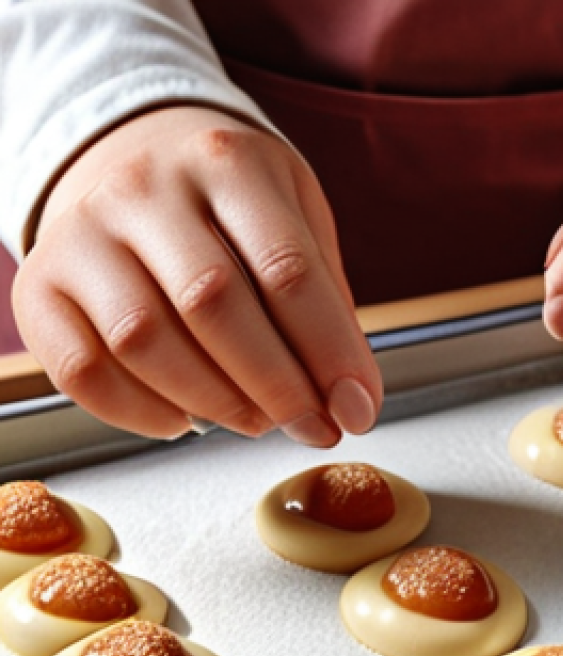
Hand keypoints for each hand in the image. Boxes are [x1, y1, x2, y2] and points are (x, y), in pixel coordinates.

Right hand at [14, 106, 380, 444]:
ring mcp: (82, 234)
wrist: (131, 157)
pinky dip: (141, 413)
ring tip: (258, 418)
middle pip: (212, 304)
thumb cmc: (230, 204)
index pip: (287, 271)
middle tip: (313, 426)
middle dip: (277, 387)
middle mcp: (144, 188)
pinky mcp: (41, 286)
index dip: (330, 354)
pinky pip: (83, 370)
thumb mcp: (298, 218)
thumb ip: (328, 304)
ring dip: (215, 402)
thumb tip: (352, 401)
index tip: (358, 409)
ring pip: (143, 340)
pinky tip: (186, 418)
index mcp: (227, 163)